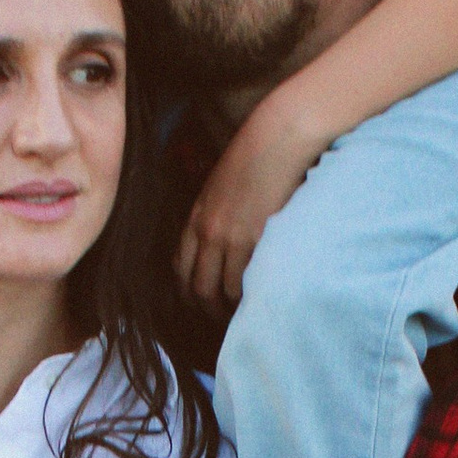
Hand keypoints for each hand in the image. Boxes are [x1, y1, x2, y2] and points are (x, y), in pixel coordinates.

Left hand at [178, 83, 325, 318]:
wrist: (278, 138)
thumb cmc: (257, 156)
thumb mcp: (221, 185)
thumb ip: (215, 213)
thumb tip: (222, 238)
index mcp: (197, 216)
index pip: (179, 266)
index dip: (186, 291)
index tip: (198, 303)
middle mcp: (207, 231)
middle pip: (194, 286)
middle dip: (204, 309)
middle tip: (220, 320)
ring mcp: (229, 238)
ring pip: (217, 291)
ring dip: (227, 311)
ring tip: (241, 318)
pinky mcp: (254, 240)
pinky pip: (243, 284)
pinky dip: (247, 300)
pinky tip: (256, 304)